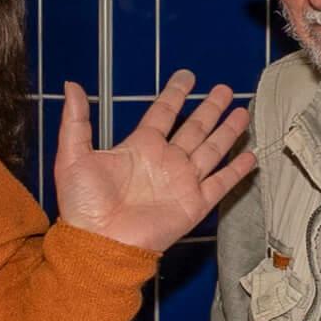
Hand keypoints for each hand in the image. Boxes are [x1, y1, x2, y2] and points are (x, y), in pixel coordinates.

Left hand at [54, 72, 254, 252]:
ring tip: (241, 113)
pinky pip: (220, 184)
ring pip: (211, 150)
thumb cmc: (83, 206)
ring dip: (227, 132)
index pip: (163, 113)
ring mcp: (181, 182)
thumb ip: (76, 121)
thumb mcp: (72, 156)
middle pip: (194, 128)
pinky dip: (235, 171)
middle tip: (223, 89)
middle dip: (209, 108)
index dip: (175, 94)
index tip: (187, 77)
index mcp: (139, 148)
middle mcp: (164, 162)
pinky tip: (249, 156)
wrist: (99, 242)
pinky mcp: (194, 204)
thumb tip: (71, 86)